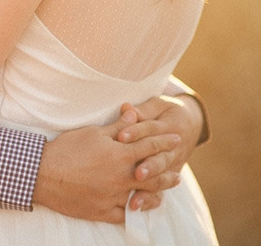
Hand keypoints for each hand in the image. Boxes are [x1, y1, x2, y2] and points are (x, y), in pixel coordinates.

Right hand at [33, 108, 181, 222]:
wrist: (45, 174)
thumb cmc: (68, 149)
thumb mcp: (94, 132)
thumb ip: (117, 127)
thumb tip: (133, 115)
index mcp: (120, 155)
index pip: (150, 146)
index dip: (165, 141)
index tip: (177, 139)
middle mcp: (121, 178)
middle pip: (153, 175)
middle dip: (167, 172)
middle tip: (177, 172)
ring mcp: (114, 197)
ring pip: (142, 197)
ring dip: (156, 194)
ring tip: (164, 192)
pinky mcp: (103, 212)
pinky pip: (125, 215)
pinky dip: (134, 211)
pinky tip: (138, 208)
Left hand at [117, 95, 202, 210]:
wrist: (191, 124)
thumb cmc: (167, 112)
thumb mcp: (159, 105)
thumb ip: (143, 110)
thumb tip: (126, 108)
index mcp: (170, 126)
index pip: (151, 129)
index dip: (136, 132)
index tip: (121, 136)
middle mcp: (174, 148)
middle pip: (160, 157)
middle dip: (148, 166)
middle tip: (136, 173)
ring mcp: (173, 164)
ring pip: (161, 177)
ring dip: (149, 188)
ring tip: (134, 198)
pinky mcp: (170, 176)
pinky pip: (161, 190)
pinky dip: (150, 200)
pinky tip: (137, 207)